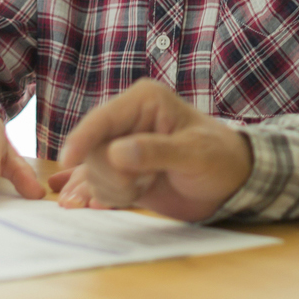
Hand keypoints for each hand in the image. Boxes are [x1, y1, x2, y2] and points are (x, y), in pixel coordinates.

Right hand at [58, 79, 253, 222]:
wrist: (230, 183)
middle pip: (92, 150)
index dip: (82, 139)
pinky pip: (96, 185)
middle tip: (142, 185)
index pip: (102, 119)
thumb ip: (156, 152)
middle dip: (112, 176)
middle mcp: (127, 120)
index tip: (69, 160)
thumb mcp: (194, 154)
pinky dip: (108, 196)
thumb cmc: (219, 158)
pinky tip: (126, 195)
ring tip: (145, 187)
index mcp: (144, 101)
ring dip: (113, 189)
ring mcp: (121, 146)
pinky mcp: (121, 171)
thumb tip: (116, 153)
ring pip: (92, 171)